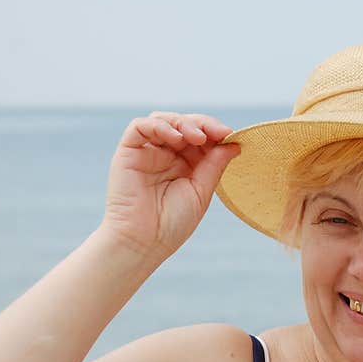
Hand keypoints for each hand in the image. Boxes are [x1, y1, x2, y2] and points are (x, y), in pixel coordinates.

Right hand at [101, 112, 239, 260]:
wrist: (144, 242)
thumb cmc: (172, 223)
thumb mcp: (201, 191)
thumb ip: (214, 165)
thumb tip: (234, 143)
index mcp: (186, 164)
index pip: (201, 137)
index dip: (215, 132)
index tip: (230, 135)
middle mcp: (166, 154)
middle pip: (184, 124)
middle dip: (203, 124)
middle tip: (217, 133)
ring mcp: (147, 152)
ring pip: (164, 120)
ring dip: (183, 123)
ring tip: (197, 137)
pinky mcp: (128, 151)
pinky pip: (140, 127)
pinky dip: (159, 125)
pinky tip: (176, 137)